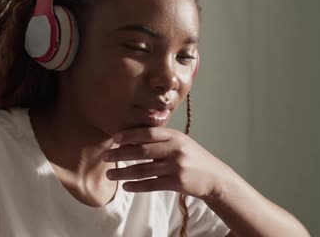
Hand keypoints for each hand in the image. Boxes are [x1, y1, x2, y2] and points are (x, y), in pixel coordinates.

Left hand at [102, 127, 233, 199]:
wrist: (214, 177)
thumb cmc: (193, 158)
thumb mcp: (181, 143)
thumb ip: (161, 140)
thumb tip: (131, 140)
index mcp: (176, 136)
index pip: (149, 133)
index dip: (130, 135)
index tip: (114, 138)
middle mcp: (176, 150)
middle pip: (142, 151)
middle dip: (121, 154)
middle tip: (105, 156)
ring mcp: (176, 167)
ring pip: (144, 170)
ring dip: (124, 172)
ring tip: (110, 174)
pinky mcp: (177, 183)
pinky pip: (151, 184)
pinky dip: (137, 186)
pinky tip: (126, 186)